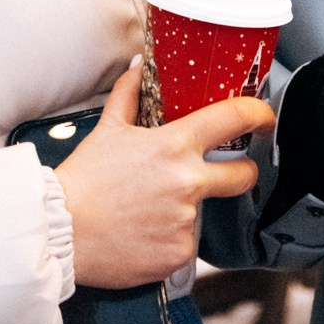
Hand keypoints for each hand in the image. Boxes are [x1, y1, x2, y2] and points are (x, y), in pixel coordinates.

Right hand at [56, 67, 273, 287]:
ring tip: (149, 210)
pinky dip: (169, 240)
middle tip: (230, 172)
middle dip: (243, 172)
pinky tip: (144, 233)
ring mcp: (185, 221)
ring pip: (204, 212)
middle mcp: (188, 183)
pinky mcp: (178, 254)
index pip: (234, 119)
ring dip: (186, 210)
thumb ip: (129, 95)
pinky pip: (184, 244)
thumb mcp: (107, 129)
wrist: (60, 231)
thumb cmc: (83, 180)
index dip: (258, 114)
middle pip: (243, 175)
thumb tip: (140, 68)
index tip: (263, 117)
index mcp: (175, 146)